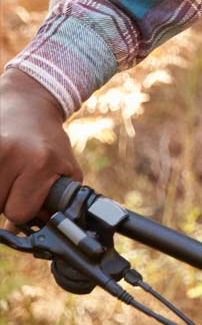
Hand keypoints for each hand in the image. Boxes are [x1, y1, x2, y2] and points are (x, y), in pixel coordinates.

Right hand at [0, 68, 81, 224]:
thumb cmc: (47, 141)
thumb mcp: (64, 168)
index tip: (28, 194)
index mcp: (39, 161)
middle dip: (7, 199)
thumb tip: (20, 230)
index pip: (20, 212)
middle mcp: (12, 153)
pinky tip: (2, 168)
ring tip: (7, 172)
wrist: (28, 104)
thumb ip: (51, 203)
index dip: (25, 208)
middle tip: (16, 179)